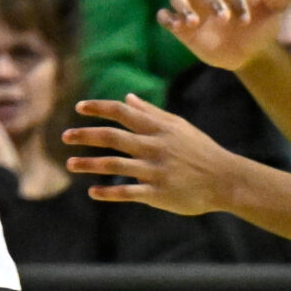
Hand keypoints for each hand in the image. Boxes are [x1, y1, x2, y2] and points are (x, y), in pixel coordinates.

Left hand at [65, 94, 245, 214]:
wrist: (225, 179)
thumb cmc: (200, 150)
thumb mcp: (178, 126)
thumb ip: (151, 113)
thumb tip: (127, 97)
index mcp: (158, 128)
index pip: (122, 113)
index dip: (99, 108)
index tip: (79, 108)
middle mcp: (154, 147)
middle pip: (113, 137)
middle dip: (86, 136)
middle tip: (64, 136)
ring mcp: (156, 170)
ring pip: (116, 165)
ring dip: (90, 164)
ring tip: (70, 164)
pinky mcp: (159, 193)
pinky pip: (129, 192)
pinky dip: (109, 193)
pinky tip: (93, 192)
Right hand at [158, 0, 290, 71]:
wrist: (249, 53)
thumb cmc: (261, 27)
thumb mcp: (274, 11)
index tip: (246, 20)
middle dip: (211, 1)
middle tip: (224, 21)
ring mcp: (191, 7)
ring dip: (182, 6)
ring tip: (191, 22)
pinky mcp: (180, 25)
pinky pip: (165, 15)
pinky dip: (166, 18)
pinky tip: (176, 26)